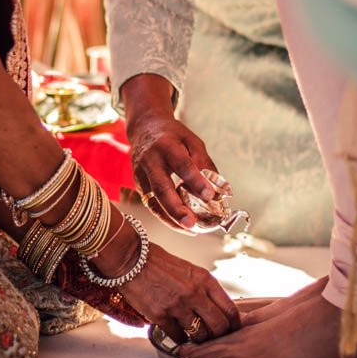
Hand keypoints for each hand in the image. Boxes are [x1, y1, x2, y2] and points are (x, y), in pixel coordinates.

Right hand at [120, 242, 239, 343]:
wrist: (133, 259)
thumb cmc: (160, 263)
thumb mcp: (189, 270)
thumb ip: (204, 288)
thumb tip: (216, 310)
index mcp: (204, 279)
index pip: (230, 309)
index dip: (234, 324)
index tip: (232, 330)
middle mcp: (194, 293)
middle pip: (219, 327)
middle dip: (219, 336)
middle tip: (214, 338)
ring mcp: (178, 306)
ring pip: (200, 335)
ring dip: (198, 338)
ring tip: (194, 335)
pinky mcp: (161, 316)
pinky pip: (178, 337)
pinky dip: (180, 338)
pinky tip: (177, 332)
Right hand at [130, 109, 219, 230]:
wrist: (144, 127)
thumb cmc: (172, 135)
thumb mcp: (191, 140)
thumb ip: (203, 161)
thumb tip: (218, 187)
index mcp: (167, 146)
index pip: (182, 165)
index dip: (196, 181)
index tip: (210, 195)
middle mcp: (150, 161)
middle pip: (162, 188)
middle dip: (177, 208)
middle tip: (192, 223)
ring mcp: (141, 174)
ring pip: (153, 201)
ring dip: (171, 219)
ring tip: (190, 230)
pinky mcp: (138, 184)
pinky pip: (151, 205)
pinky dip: (166, 217)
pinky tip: (181, 225)